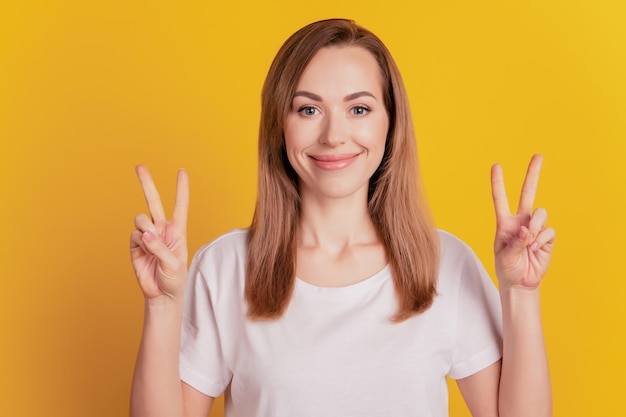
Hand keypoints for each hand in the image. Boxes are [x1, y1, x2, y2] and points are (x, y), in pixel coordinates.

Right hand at [130, 165, 189, 300]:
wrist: (161, 295)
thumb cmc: (174, 279)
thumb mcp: (173, 264)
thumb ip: (159, 247)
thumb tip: (145, 233)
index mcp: (177, 231)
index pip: (180, 205)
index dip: (181, 188)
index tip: (182, 171)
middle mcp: (161, 229)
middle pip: (153, 202)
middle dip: (147, 183)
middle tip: (140, 166)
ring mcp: (147, 236)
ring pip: (141, 220)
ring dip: (144, 228)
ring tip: (150, 244)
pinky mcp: (135, 245)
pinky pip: (133, 236)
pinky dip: (138, 243)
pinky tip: (143, 253)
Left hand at [491, 155, 554, 289]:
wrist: (520, 283)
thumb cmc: (507, 268)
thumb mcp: (505, 256)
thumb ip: (515, 242)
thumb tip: (527, 229)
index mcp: (504, 223)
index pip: (500, 199)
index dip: (498, 183)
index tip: (496, 166)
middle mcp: (520, 221)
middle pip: (527, 193)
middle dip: (533, 174)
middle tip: (538, 155)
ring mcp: (535, 228)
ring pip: (541, 213)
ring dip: (536, 227)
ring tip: (530, 243)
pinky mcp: (547, 237)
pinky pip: (548, 231)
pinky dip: (542, 240)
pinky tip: (536, 250)